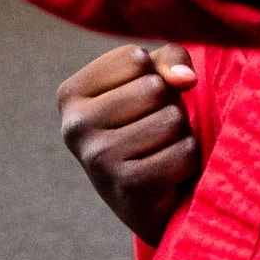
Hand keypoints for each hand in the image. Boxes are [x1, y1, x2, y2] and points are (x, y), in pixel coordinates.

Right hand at [56, 44, 202, 245]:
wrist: (148, 202)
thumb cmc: (149, 126)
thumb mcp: (152, 80)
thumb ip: (169, 58)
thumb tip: (184, 78)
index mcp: (70, 95)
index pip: (134, 58)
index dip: (153, 75)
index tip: (140, 102)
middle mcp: (75, 126)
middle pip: (155, 88)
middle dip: (169, 105)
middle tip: (154, 130)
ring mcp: (98, 158)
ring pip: (172, 120)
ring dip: (180, 134)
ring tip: (161, 150)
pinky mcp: (127, 187)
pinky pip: (184, 153)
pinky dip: (189, 160)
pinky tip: (169, 172)